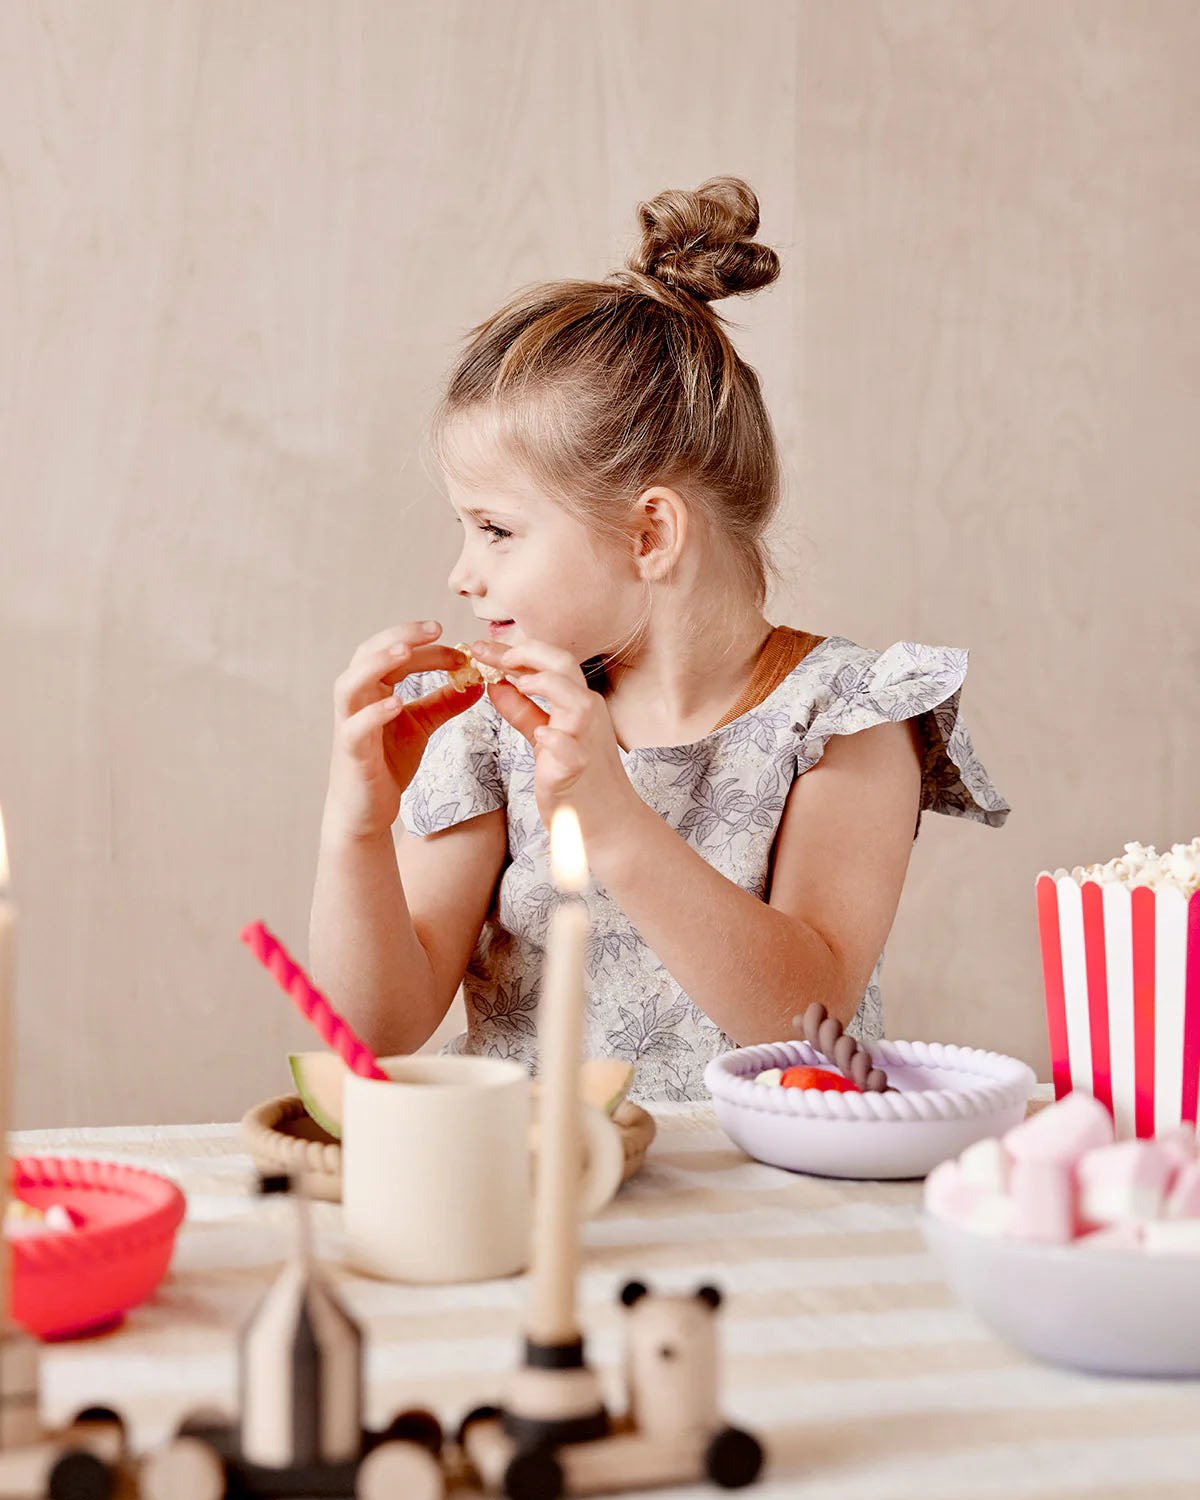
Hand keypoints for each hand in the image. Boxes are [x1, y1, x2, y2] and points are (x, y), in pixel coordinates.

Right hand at [324, 622, 482, 840]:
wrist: (366, 809)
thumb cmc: (387, 762)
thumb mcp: (421, 725)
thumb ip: (444, 702)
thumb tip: (477, 681)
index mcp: (373, 688)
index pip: (396, 653)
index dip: (427, 646)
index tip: (462, 649)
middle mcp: (356, 700)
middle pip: (368, 654)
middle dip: (400, 637)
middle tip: (434, 628)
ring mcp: (349, 725)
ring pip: (351, 684)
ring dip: (376, 664)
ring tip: (405, 652)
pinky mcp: (351, 753)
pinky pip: (356, 728)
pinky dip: (373, 713)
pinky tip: (396, 704)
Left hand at [470, 637, 641, 850]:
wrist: (606, 820)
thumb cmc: (579, 779)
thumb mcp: (546, 736)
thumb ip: (523, 710)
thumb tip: (496, 684)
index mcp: (579, 703)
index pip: (550, 662)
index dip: (515, 651)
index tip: (481, 647)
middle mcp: (587, 715)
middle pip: (565, 666)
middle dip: (528, 654)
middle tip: (494, 656)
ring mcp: (585, 741)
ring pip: (576, 700)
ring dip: (546, 685)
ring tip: (517, 684)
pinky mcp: (578, 769)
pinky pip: (570, 749)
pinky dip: (555, 739)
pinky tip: (540, 737)